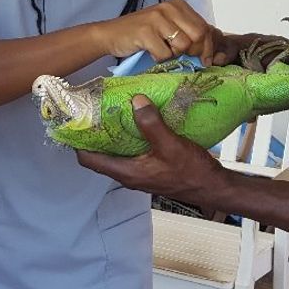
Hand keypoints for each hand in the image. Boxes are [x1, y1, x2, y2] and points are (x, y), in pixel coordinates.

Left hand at [76, 95, 231, 204]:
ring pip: (117, 153)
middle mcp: (129, 174)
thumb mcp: (170, 145)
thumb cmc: (191, 172)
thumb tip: (135, 101)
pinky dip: (129, 137)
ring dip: (112, 135)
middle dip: (94, 135)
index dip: (78, 143)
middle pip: (101, 155)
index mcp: (127, 172)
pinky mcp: (151, 168)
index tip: (74, 123)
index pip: (89, 160)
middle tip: (92, 111)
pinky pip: (132, 151)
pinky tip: (137, 121)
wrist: (214, 187)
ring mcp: (140, 172)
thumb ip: (151, 124)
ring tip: (112, 111)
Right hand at [92, 0, 217, 63]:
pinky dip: (159, 59)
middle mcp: (169, 7)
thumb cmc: (143, 35)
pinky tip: (150, 52)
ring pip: (183, 45)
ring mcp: (157, 18)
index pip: (205, 27)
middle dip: (195, 52)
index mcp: (178, 4)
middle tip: (184, 59)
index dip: (208, 47)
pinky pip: (165, 54)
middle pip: (198, 35)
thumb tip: (212, 52)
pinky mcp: (146, 31)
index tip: (205, 60)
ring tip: (161, 51)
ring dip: (174, 55)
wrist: (111, 35)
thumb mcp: (169, 28)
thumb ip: (189, 33)